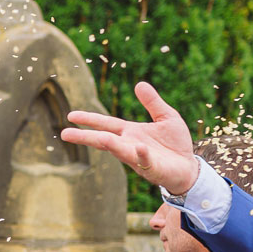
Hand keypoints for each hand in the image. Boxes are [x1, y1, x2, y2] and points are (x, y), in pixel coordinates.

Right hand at [63, 82, 200, 194]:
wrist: (189, 167)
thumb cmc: (176, 144)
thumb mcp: (166, 116)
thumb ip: (152, 102)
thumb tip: (139, 84)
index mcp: (130, 132)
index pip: (105, 124)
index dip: (89, 119)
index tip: (71, 116)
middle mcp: (129, 145)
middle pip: (104, 139)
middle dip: (85, 137)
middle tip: (64, 134)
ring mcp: (139, 157)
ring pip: (120, 151)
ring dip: (110, 145)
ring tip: (99, 139)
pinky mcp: (153, 167)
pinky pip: (145, 160)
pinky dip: (142, 154)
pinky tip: (139, 147)